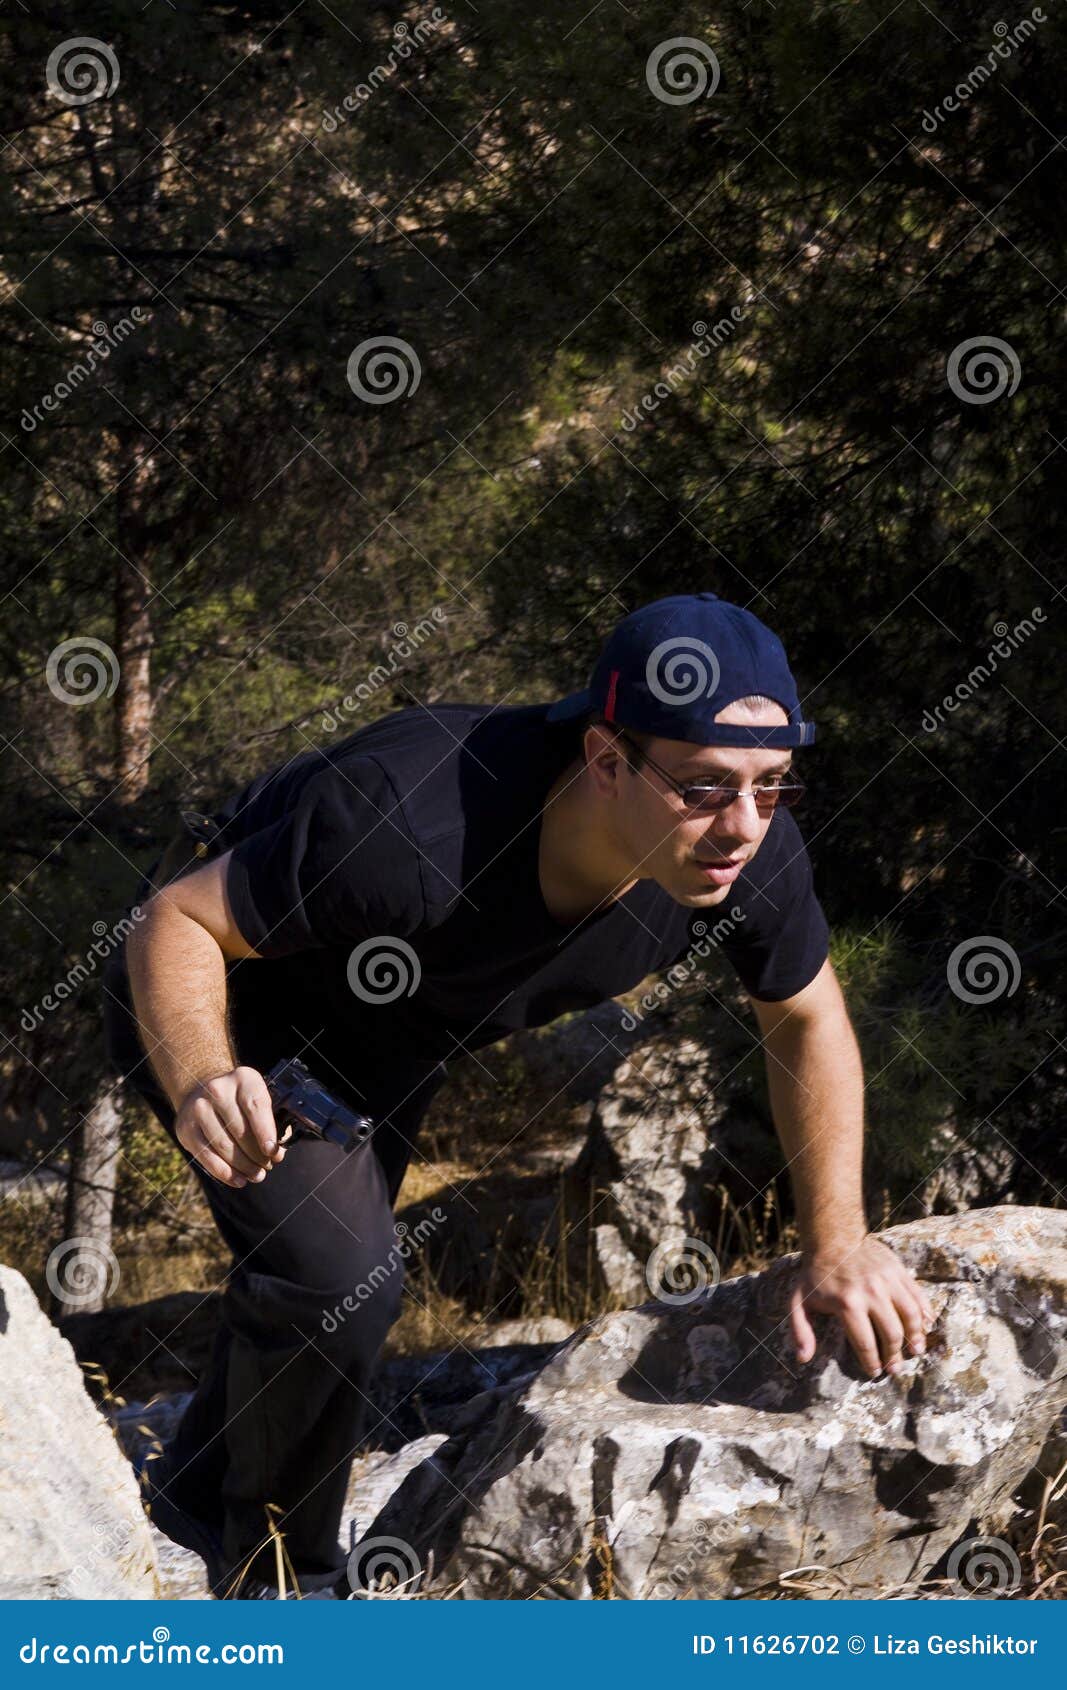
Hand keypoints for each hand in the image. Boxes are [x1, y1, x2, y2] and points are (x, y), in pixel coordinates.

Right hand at [174, 1065, 289, 1188]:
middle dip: (257, 1154)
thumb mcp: (258, 1098)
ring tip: (256, 1175)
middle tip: (267, 1166)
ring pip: (223, 1145)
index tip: (273, 1152)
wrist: (202, 1089)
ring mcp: (198, 1109)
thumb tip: (276, 1154)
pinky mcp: (186, 1129)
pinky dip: (225, 1172)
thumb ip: (271, 1122)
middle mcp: (217, 1090)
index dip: (265, 1132)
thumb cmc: (240, 1100)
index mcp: (242, 1078)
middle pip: (239, 1130)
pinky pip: (207, 1156)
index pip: (255, 1106)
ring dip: (243, 1166)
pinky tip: (238, 1180)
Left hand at [789, 1234, 935, 1377]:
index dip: (871, 1362)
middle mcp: (871, 1293)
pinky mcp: (898, 1270)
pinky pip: (917, 1295)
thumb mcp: (799, 1300)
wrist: (833, 1237)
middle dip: (894, 1356)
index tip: (874, 1372)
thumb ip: (800, 1330)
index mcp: (848, 1304)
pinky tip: (926, 1326)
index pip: (865, 1343)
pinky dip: (925, 1312)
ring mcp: (888, 1281)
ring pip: (910, 1316)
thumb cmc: (816, 1274)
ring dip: (915, 1337)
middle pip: (891, 1334)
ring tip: (916, 1351)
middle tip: (895, 1369)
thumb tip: (803, 1358)